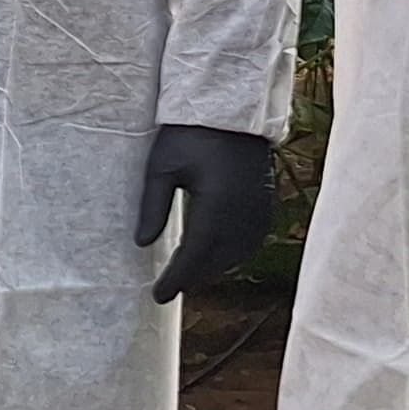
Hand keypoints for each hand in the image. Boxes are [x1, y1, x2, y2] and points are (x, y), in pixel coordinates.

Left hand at [141, 125, 275, 301]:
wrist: (232, 113)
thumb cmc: (191, 135)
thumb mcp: (161, 167)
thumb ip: (153, 207)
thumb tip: (142, 244)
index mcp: (215, 205)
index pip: (193, 255)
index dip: (176, 279)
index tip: (159, 296)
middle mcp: (241, 214)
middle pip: (214, 261)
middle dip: (191, 276)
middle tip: (168, 286)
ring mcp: (258, 212)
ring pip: (234, 256)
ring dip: (211, 266)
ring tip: (186, 272)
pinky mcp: (266, 207)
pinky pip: (249, 243)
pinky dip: (230, 253)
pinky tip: (213, 252)